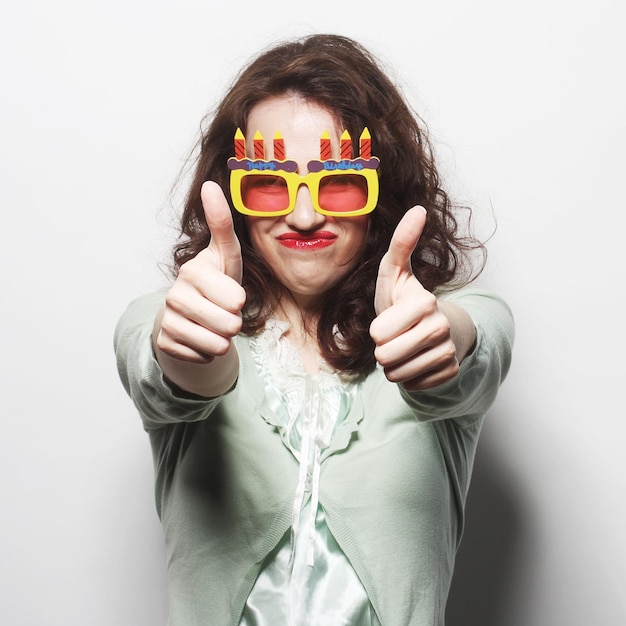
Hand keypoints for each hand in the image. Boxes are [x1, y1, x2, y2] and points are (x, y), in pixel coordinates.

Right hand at [155, 181, 245, 363]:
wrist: (188, 314)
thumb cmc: (215, 283)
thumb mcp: (225, 255)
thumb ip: (221, 224)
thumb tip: (210, 184)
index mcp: (193, 270)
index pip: (237, 300)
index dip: (239, 301)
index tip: (227, 292)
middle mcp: (175, 294)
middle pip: (230, 325)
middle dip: (233, 322)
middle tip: (223, 311)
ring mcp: (167, 320)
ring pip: (218, 345)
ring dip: (223, 340)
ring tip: (213, 324)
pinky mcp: (165, 343)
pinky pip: (204, 358)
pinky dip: (208, 352)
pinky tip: (199, 337)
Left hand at [370, 206, 458, 390]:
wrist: (431, 328)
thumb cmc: (404, 300)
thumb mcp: (395, 272)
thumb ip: (401, 244)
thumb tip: (417, 208)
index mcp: (425, 302)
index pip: (378, 334)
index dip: (376, 330)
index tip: (389, 320)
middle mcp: (441, 327)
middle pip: (387, 356)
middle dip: (383, 350)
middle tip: (395, 337)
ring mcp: (449, 352)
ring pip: (398, 375)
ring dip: (394, 365)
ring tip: (404, 348)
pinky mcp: (451, 372)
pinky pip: (413, 386)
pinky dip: (409, 377)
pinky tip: (417, 361)